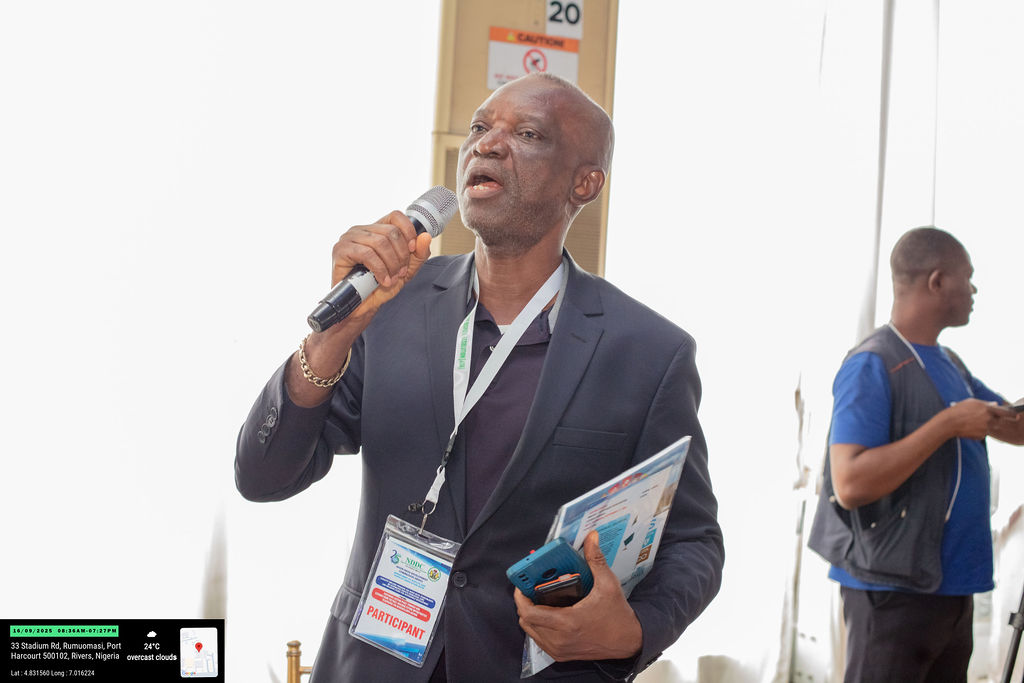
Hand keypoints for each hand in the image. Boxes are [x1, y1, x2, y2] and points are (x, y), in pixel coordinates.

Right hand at [330, 211, 432, 321]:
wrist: (362, 306)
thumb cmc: (380, 286)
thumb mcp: (406, 270)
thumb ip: (418, 254)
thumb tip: (426, 236)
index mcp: (376, 230)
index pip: (396, 216)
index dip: (408, 231)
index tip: (412, 250)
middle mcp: (362, 230)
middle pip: (391, 231)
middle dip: (401, 255)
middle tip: (400, 272)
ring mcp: (349, 238)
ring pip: (380, 242)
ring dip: (391, 264)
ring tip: (392, 278)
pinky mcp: (340, 250)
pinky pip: (367, 254)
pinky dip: (380, 269)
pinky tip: (382, 280)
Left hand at [513, 531, 642, 661]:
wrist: (629, 641)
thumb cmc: (617, 614)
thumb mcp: (608, 584)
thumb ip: (596, 560)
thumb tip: (591, 537)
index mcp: (567, 622)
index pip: (529, 613)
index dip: (521, 597)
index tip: (522, 584)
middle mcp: (559, 639)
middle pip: (526, 621)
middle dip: (524, 603)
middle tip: (530, 588)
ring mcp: (559, 650)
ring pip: (530, 631)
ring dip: (530, 615)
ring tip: (538, 599)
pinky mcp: (561, 655)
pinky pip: (539, 640)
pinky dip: (538, 627)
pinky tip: (547, 613)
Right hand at [943, 398, 1015, 440]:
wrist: (948, 423)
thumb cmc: (958, 410)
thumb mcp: (971, 402)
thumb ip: (985, 403)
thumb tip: (995, 405)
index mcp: (988, 409)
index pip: (1005, 412)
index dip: (1012, 414)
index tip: (1016, 415)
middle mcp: (989, 419)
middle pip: (1000, 421)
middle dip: (999, 420)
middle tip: (991, 419)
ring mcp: (986, 429)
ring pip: (992, 427)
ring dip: (987, 425)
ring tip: (973, 422)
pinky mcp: (981, 436)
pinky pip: (984, 433)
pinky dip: (980, 431)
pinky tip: (970, 427)